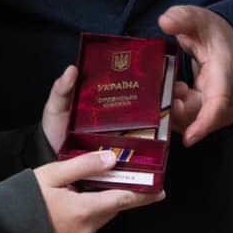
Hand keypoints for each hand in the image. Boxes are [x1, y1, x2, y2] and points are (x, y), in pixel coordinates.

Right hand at [34, 150, 161, 232]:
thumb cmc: (22, 199)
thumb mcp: (52, 174)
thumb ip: (83, 166)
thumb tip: (112, 159)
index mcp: (85, 211)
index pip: (123, 201)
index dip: (143, 195)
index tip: (161, 191)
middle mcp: (86, 229)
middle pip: (112, 209)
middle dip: (122, 195)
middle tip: (130, 178)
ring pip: (99, 217)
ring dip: (104, 202)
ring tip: (102, 183)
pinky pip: (87, 225)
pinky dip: (90, 211)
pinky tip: (80, 198)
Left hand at [39, 66, 202, 151]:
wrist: (51, 162)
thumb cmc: (55, 130)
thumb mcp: (57, 108)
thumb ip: (62, 91)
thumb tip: (72, 69)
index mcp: (109, 104)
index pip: (137, 90)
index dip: (156, 83)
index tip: (170, 75)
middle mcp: (122, 122)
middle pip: (152, 110)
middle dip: (171, 101)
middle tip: (181, 94)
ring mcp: (125, 142)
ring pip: (155, 133)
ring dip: (171, 123)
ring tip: (180, 112)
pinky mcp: (123, 163)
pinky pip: (143, 160)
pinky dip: (158, 156)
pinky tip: (170, 145)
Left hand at [156, 5, 232, 145]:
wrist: (231, 42)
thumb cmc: (215, 33)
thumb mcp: (199, 19)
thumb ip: (182, 17)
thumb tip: (165, 22)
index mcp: (225, 72)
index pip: (220, 104)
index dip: (205, 123)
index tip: (189, 137)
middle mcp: (226, 94)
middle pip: (205, 119)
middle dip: (181, 118)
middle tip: (166, 102)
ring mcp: (219, 104)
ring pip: (198, 121)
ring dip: (178, 114)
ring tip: (169, 92)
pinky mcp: (210, 108)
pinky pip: (194, 120)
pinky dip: (179, 113)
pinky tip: (174, 94)